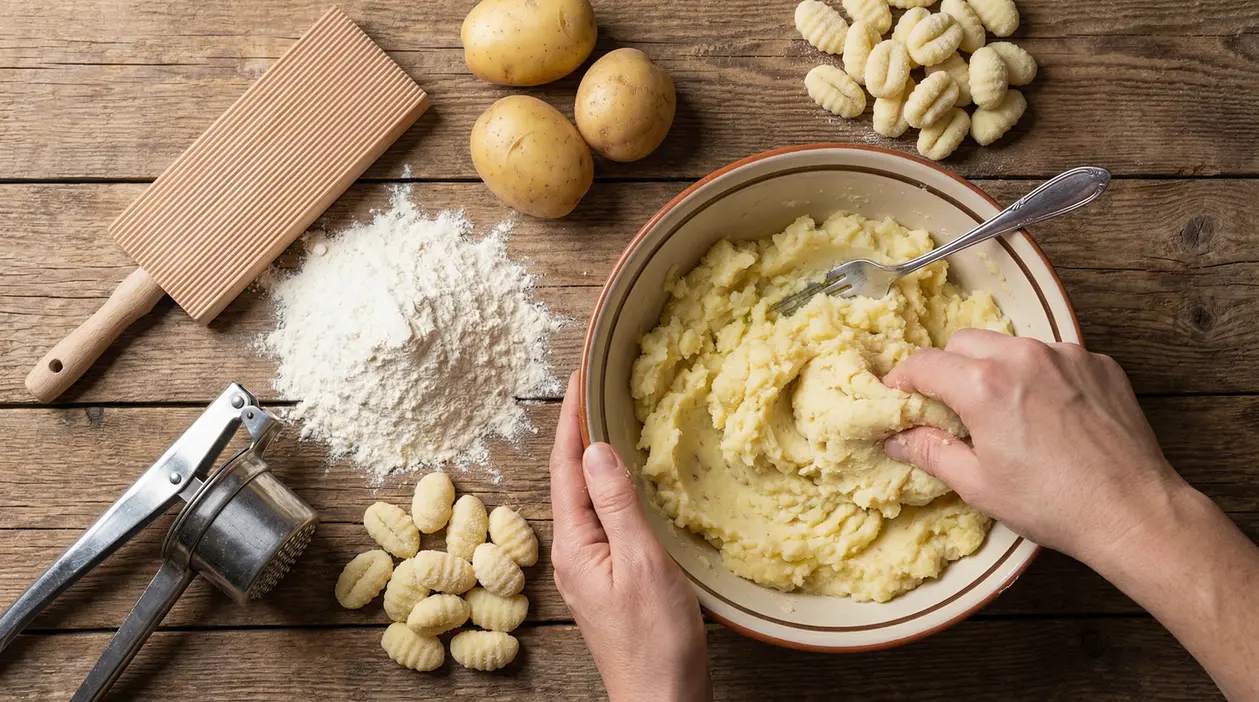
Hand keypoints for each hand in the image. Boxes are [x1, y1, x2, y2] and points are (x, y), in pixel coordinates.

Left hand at [549, 373, 710, 700]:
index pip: (566, 465)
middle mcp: (573, 552)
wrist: (662, 699)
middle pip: (570, 477)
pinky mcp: (608, 580)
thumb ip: (616, 504)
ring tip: (607, 418)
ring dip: (593, 456)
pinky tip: (626, 481)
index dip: (572, 417)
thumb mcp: (641, 563)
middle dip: (579, 429)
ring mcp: (589, 567)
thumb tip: (595, 448)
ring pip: (586, 498)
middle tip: (594, 385)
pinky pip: (602, 518)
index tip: (580, 374)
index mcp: (575, 543)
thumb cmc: (655, 638)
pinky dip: (610, 487)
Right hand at [881, 329, 1185, 565]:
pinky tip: (1050, 414)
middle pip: (964, 343)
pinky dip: (1040, 376)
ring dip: (995, 369)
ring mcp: (1066, 355)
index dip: (903, 380)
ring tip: (1007, 412)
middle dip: (949, 370)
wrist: (1133, 511)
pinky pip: (1053, 356)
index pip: (923, 363)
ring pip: (1010, 346)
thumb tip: (895, 439)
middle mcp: (1023, 356)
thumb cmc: (1052, 504)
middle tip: (953, 409)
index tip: (899, 397)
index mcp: (983, 385)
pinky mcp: (1099, 363)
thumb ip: (929, 452)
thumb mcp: (978, 485)